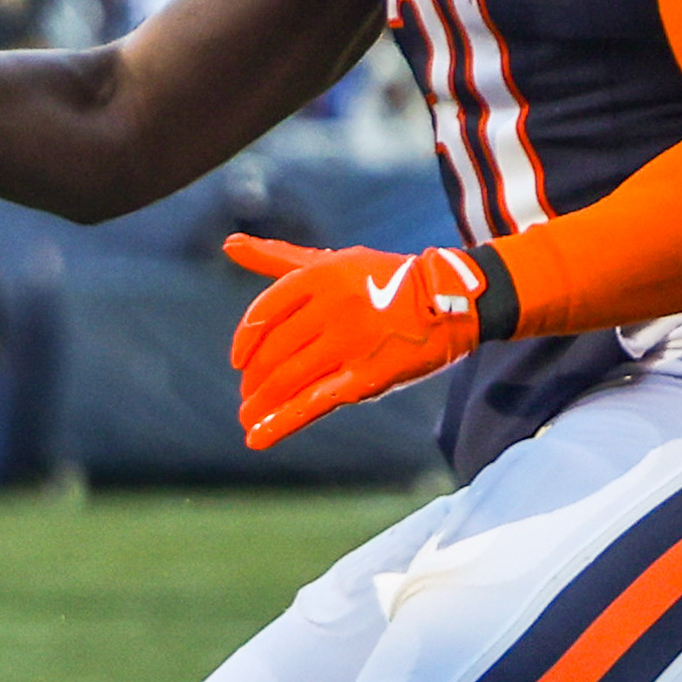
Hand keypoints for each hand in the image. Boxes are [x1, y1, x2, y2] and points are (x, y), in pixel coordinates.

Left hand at [226, 234, 488, 450]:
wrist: (453, 301)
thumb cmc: (385, 280)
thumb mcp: (333, 260)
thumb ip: (278, 257)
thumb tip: (228, 244)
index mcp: (320, 276)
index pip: (264, 314)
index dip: (244, 342)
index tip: (238, 361)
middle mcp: (333, 307)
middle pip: (274, 351)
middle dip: (254, 378)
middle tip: (247, 394)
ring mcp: (351, 343)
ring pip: (289, 379)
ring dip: (260, 403)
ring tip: (247, 417)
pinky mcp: (368, 377)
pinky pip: (314, 403)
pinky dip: (280, 423)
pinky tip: (257, 438)